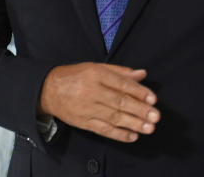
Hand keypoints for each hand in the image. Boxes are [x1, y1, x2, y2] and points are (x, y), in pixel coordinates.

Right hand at [39, 62, 159, 142]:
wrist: (48, 90)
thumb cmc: (76, 76)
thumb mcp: (96, 67)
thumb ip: (120, 71)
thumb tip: (142, 74)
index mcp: (96, 74)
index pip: (121, 84)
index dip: (138, 92)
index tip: (153, 99)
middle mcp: (92, 91)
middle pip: (119, 102)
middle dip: (139, 110)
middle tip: (156, 116)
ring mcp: (87, 109)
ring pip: (113, 118)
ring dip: (133, 124)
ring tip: (149, 128)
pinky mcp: (83, 123)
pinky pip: (103, 130)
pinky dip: (118, 134)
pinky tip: (132, 136)